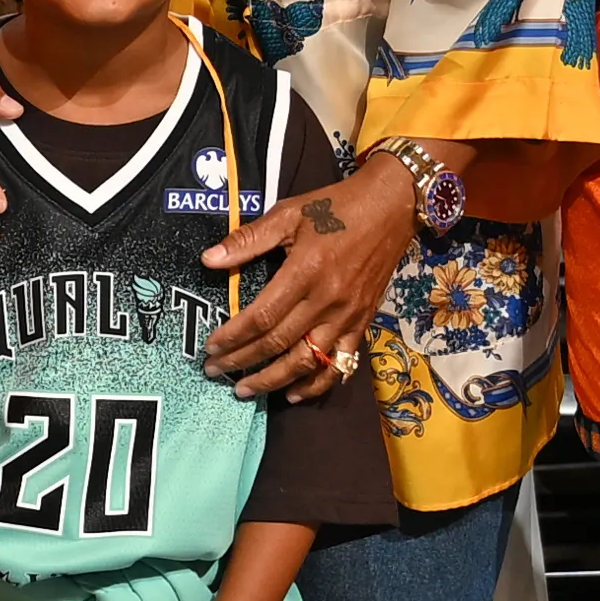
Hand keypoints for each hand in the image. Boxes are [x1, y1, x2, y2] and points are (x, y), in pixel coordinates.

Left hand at [204, 149, 414, 400]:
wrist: (391, 206)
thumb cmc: (336, 207)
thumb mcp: (289, 213)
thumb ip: (248, 239)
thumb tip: (208, 260)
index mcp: (305, 271)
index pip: (261, 316)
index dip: (233, 337)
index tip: (211, 348)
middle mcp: (326, 300)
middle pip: (279, 343)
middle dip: (243, 362)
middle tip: (216, 373)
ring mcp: (348, 315)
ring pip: (308, 361)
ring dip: (275, 380)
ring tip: (248, 392)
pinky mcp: (363, 322)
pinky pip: (341, 363)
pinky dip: (318, 384)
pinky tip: (296, 394)